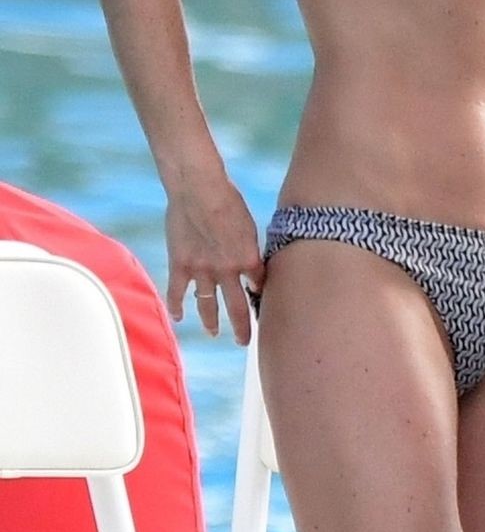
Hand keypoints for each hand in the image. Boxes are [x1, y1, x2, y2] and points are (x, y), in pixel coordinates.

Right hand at [165, 175, 264, 344]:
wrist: (199, 190)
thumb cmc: (228, 199)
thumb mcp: (249, 224)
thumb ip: (250, 247)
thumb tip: (254, 262)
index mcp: (248, 259)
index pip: (258, 286)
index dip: (260, 295)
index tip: (261, 304)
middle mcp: (227, 271)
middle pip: (238, 306)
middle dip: (243, 327)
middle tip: (245, 342)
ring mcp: (202, 271)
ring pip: (208, 305)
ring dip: (211, 322)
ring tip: (214, 334)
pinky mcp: (180, 265)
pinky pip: (178, 292)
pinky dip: (176, 306)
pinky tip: (178, 318)